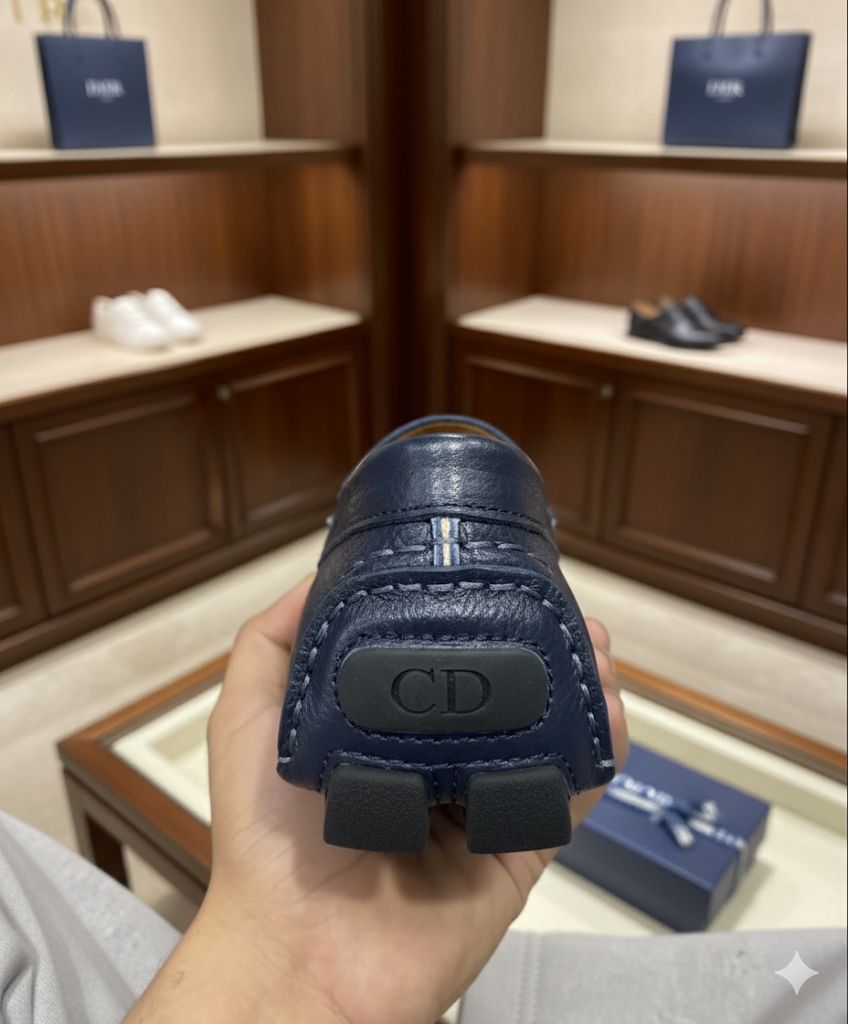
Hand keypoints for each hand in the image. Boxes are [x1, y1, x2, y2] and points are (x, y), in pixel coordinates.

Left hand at [127, 576, 627, 1023]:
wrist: (301, 950)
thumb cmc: (267, 836)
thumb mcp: (251, 721)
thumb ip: (272, 647)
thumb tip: (318, 575)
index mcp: (390, 731)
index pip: (449, 665)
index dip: (485, 621)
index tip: (508, 583)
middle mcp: (444, 761)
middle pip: (512, 695)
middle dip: (549, 649)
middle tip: (571, 619)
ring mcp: (486, 805)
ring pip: (551, 737)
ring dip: (586, 689)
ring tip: (598, 653)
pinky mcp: (520, 850)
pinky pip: (572, 797)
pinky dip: (602, 754)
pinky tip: (611, 711)